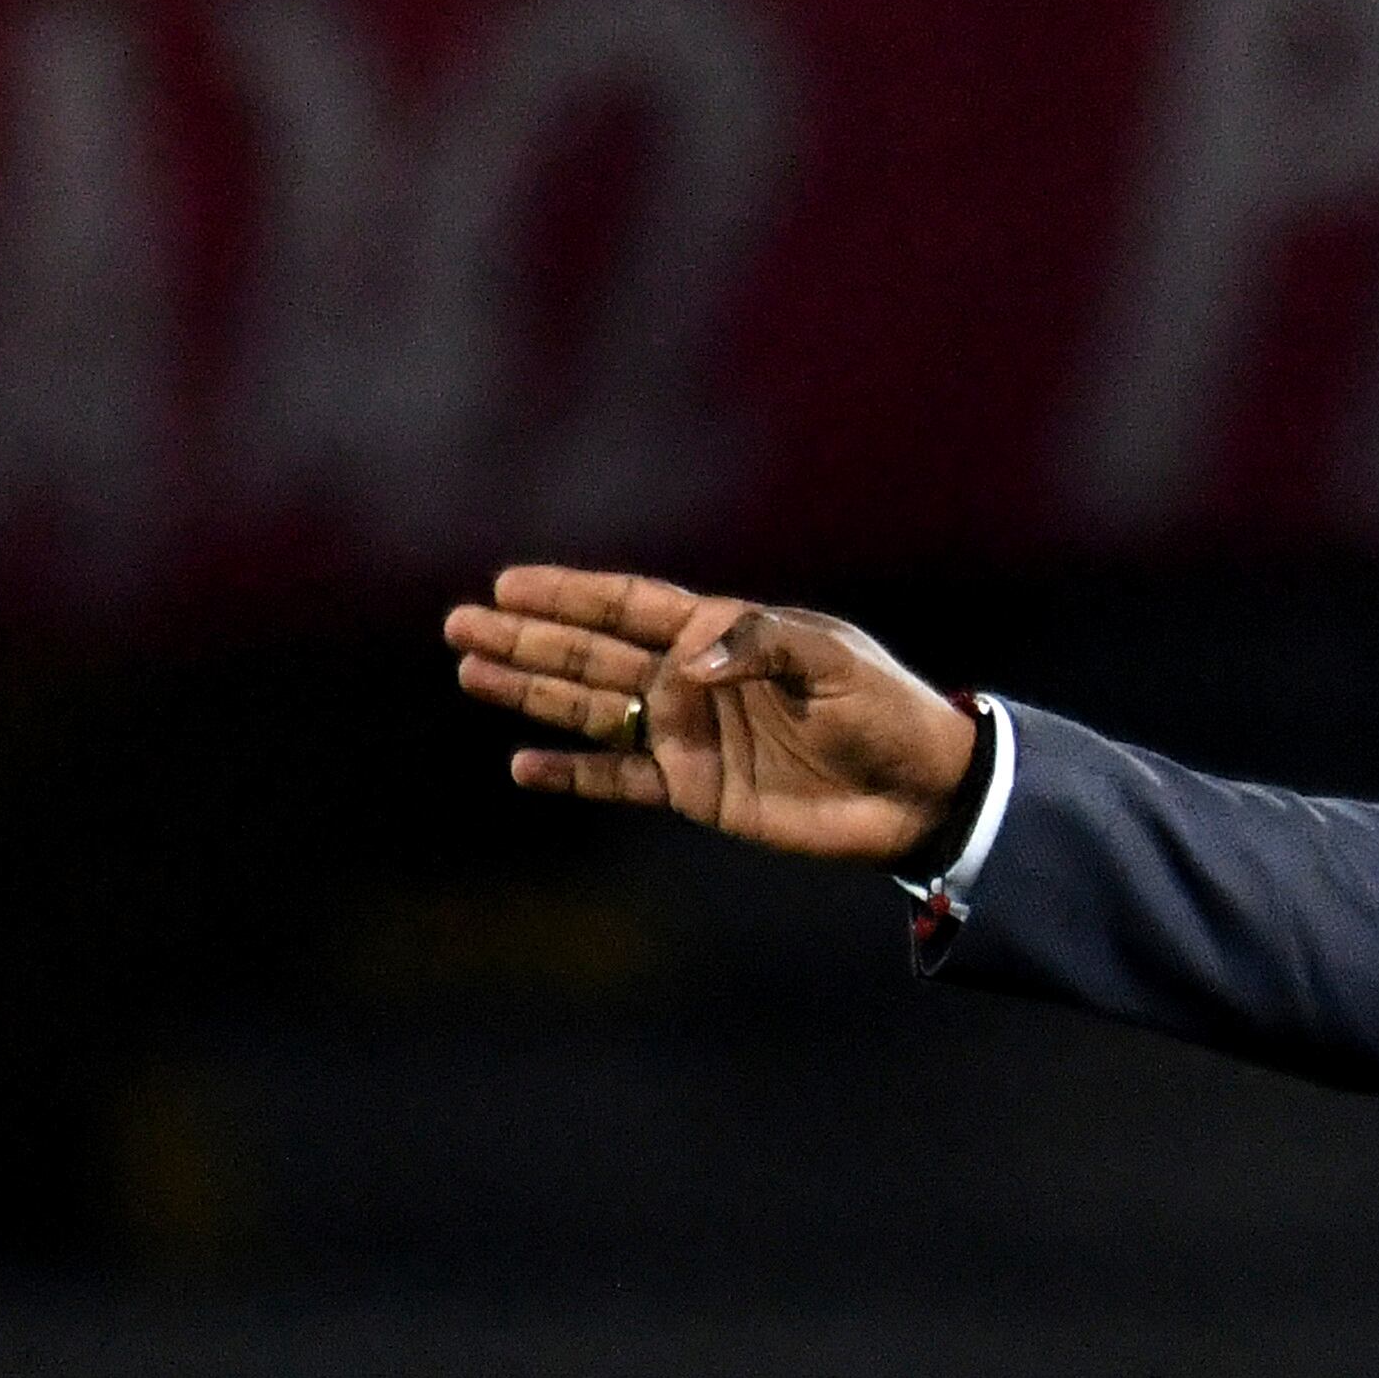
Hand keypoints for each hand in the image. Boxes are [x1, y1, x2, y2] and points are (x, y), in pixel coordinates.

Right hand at [445, 566, 978, 860]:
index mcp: (722, 633)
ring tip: (470, 673)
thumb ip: (758, 645)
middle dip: (526, 638)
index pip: (629, 604)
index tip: (508, 583)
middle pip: (591, 654)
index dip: (569, 592)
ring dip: (531, 693)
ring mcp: (689, 735)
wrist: (920, 794)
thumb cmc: (885, 712)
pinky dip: (572, 773)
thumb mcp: (832, 660)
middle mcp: (692, 679)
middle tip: (458, 624)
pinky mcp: (696, 790)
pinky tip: (523, 764)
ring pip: (592, 710)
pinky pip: (619, 779)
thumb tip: (685, 662)